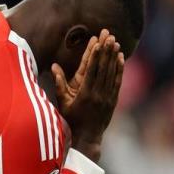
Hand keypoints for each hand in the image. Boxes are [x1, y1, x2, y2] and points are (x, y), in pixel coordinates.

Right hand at [52, 30, 124, 161]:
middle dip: (106, 50)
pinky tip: (120, 58)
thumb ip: (60, 84)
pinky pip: (117, 82)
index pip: (91, 70)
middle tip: (108, 34)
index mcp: (84, 93)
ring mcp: (107, 97)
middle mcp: (98, 94)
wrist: (86, 138)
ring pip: (111, 73)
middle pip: (103, 68)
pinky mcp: (113, 100)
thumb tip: (54, 66)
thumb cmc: (71, 120)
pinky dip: (119, 69)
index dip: (95, 55)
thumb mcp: (63, 103)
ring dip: (113, 56)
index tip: (97, 42)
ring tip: (115, 41)